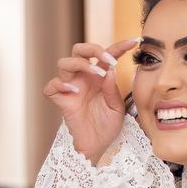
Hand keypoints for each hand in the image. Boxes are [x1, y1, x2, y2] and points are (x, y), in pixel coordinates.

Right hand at [43, 38, 139, 164]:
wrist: (97, 146)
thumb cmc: (106, 126)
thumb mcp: (117, 107)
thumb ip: (112, 89)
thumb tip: (109, 69)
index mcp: (99, 76)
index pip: (106, 54)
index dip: (120, 46)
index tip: (136, 41)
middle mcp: (83, 78)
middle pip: (79, 49)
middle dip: (93, 48)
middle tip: (109, 60)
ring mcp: (71, 88)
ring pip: (63, 62)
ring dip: (80, 64)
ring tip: (96, 75)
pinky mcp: (61, 101)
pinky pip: (51, 86)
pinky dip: (59, 84)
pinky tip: (74, 91)